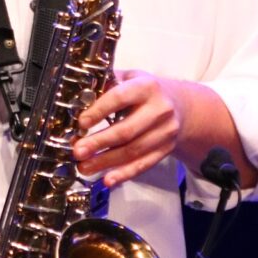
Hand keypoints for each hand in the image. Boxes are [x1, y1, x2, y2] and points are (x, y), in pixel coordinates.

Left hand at [72, 70, 184, 186]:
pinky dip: (124, 173)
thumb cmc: (145, 92)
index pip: (120, 98)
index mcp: (147, 86)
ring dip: (106, 162)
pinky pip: (143, 164)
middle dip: (99, 142)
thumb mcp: (130, 78)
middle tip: (78, 151)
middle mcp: (160, 109)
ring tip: (84, 167)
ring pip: (133, 151)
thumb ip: (107, 84)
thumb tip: (77, 100)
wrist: (181, 106)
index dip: (99, 111)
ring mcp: (165, 131)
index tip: (81, 123)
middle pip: (126, 130)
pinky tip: (108, 179)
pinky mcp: (166, 149)